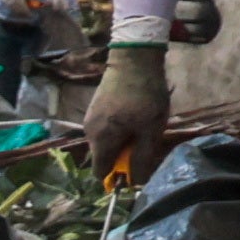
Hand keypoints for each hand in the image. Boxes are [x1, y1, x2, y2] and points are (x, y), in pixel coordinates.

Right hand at [86, 36, 174, 192]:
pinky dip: (119, 128)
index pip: (100, 173)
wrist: (134, 58)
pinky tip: (133, 113)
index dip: (118, 175)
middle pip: (104, 157)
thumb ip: (142, 157)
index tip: (136, 164)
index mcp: (100, 141)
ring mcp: (90, 119)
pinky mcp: (95, 108)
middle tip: (145, 139)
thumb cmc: (145, 95)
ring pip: (106, 142)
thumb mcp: (151, 129)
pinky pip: (105, 129)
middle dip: (123, 155)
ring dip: (123, 140)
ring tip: (141, 124)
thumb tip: (136, 181)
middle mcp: (89, 133)